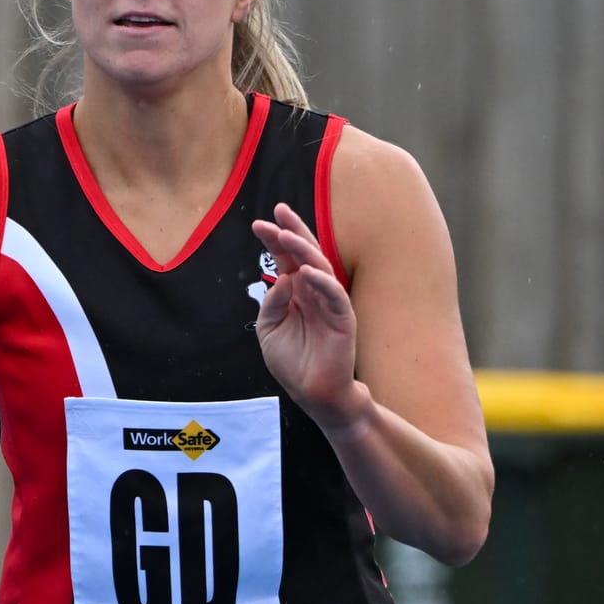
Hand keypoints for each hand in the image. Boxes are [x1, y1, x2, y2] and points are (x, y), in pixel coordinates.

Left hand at [251, 202, 366, 431]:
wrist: (312, 392)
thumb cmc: (292, 362)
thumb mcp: (269, 330)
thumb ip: (271, 303)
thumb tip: (281, 279)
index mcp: (296, 292)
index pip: (287, 259)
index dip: (276, 240)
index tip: (259, 223)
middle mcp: (314, 292)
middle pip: (306, 254)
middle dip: (293, 231)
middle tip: (279, 211)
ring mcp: (330, 303)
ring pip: (320, 268)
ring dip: (304, 250)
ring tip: (287, 235)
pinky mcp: (343, 319)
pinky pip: (334, 295)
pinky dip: (322, 282)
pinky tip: (307, 271)